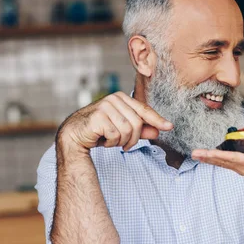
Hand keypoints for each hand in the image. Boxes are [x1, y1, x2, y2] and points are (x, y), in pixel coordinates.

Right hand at [57, 92, 172, 151]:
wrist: (74, 135)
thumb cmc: (99, 131)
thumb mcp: (122, 129)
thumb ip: (141, 129)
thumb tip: (159, 130)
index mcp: (121, 98)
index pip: (144, 110)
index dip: (157, 120)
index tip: (169, 127)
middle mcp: (113, 99)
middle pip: (137, 123)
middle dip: (133, 139)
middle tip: (124, 145)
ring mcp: (105, 106)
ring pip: (127, 130)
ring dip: (121, 142)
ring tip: (111, 141)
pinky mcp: (98, 117)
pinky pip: (115, 135)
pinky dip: (110, 143)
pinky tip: (101, 140)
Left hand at [192, 134, 243, 189]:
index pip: (233, 158)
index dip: (219, 155)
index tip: (207, 153)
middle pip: (223, 162)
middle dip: (208, 157)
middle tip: (194, 153)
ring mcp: (243, 170)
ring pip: (223, 164)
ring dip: (209, 159)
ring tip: (196, 155)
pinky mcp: (243, 169)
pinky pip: (226, 164)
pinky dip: (216, 160)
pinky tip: (209, 157)